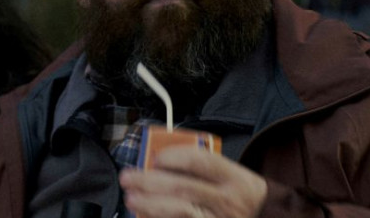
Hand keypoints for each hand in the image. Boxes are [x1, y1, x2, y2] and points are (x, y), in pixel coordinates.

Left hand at [120, 145, 266, 217]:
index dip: (175, 157)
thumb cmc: (240, 193)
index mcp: (233, 178)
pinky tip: (145, 216)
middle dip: (150, 182)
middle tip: (128, 178)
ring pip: (181, 212)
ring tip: (132, 199)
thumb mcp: (231, 174)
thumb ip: (200, 168)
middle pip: (184, 188)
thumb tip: (158, 163)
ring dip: (151, 205)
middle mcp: (227, 200)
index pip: (202, 162)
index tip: (156, 157)